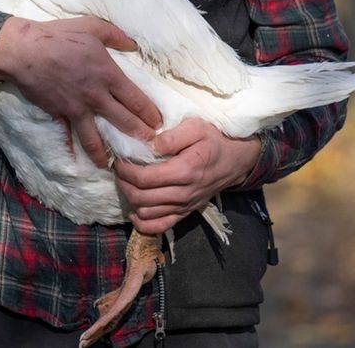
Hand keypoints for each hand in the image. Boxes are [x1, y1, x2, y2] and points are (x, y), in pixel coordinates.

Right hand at [0, 16, 162, 165]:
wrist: (24, 50)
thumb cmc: (59, 36)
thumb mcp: (91, 26)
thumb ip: (116, 35)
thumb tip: (134, 44)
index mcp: (108, 74)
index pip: (136, 100)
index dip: (150, 113)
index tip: (158, 123)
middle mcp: (96, 96)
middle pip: (124, 121)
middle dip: (140, 135)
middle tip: (151, 146)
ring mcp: (76, 108)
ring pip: (96, 138)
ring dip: (107, 153)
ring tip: (116, 165)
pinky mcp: (59, 114)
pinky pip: (68, 136)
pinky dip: (72, 150)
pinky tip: (77, 162)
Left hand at [111, 118, 260, 235]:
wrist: (236, 159)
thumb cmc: (214, 140)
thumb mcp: (195, 126)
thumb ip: (170, 136)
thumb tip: (148, 145)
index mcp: (185, 170)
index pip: (143, 178)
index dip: (124, 170)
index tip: (118, 158)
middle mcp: (184, 193)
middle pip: (140, 197)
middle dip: (123, 182)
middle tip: (118, 168)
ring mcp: (184, 206)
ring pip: (146, 213)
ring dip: (130, 199)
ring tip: (126, 182)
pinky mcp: (185, 213)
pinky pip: (159, 227)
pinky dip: (142, 223)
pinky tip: (135, 209)